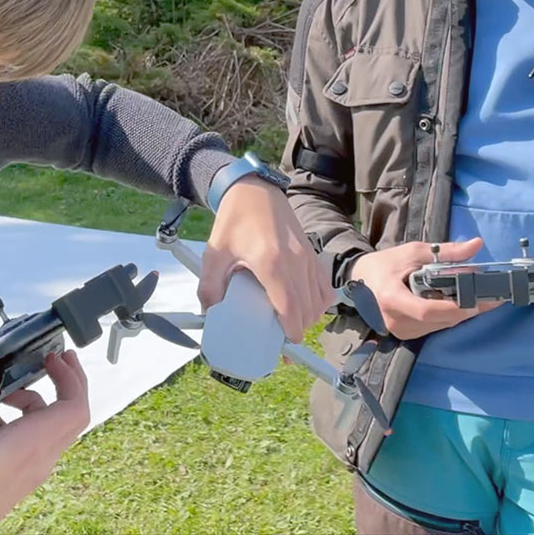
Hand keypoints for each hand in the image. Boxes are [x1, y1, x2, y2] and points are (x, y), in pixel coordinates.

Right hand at [0, 350, 89, 534]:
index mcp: (30, 447)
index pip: (76, 408)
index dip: (72, 377)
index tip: (55, 357)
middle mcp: (37, 460)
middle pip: (69, 415)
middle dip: (63, 382)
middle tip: (47, 361)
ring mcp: (28, 470)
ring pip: (48, 427)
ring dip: (33, 401)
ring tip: (0, 392)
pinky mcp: (15, 476)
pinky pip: (30, 441)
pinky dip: (17, 421)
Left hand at [199, 177, 333, 342]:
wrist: (254, 190)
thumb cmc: (235, 219)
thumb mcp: (215, 253)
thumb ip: (209, 286)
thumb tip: (210, 313)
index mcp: (271, 262)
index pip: (290, 306)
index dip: (291, 330)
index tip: (285, 344)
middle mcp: (295, 260)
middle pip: (307, 308)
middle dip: (298, 329)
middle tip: (283, 340)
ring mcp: (307, 256)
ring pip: (319, 298)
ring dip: (309, 316)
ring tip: (292, 325)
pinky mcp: (311, 252)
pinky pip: (324, 284)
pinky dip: (319, 300)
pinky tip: (306, 306)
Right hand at [350, 239, 503, 340]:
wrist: (358, 279)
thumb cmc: (385, 264)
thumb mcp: (414, 252)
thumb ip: (446, 252)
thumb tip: (476, 245)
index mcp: (392, 298)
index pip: (427, 310)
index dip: (454, 308)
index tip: (478, 300)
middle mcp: (395, 320)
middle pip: (439, 320)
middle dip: (467, 310)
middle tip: (491, 297)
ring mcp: (399, 330)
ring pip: (439, 326)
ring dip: (461, 314)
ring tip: (480, 298)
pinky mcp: (404, 334)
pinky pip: (433, 327)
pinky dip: (449, 317)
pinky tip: (461, 305)